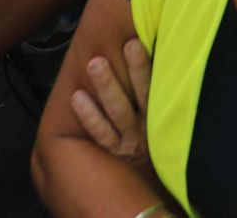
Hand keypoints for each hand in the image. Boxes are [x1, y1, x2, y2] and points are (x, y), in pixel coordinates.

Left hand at [70, 39, 154, 161]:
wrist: (146, 195)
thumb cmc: (149, 151)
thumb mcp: (159, 126)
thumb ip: (153, 98)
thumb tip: (159, 54)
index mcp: (159, 116)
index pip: (155, 87)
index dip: (144, 66)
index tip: (135, 42)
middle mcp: (146, 127)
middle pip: (142, 94)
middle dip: (135, 69)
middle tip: (128, 44)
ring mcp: (128, 142)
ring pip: (119, 111)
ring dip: (107, 86)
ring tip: (95, 63)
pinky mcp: (114, 154)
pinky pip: (102, 134)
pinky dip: (90, 116)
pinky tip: (77, 97)